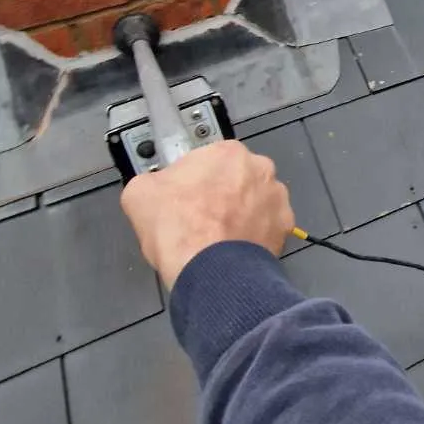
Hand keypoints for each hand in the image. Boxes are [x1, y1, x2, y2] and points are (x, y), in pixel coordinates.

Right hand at [121, 140, 294, 289]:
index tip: (186, 195)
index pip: (210, 159)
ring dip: (242, 213)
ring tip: (219, 236)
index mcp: (228, 152)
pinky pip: (268, 226)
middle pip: (237, 178)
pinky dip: (255, 235)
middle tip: (202, 216)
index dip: (195, 178)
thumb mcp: (140, 194)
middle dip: (223, 194)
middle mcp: (260, 169)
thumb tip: (153, 186)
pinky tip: (235, 247)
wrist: (210, 270)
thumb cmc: (180, 229)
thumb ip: (152, 180)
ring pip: (256, 201)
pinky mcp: (284, 226)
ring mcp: (277, 198)